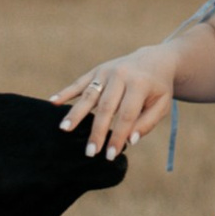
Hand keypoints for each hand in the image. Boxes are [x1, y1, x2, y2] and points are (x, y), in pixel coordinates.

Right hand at [52, 51, 176, 160]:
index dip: (118, 136)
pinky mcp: (97, 70)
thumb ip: (147, 123)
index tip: (110, 155)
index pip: (126, 115)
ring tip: (65, 129)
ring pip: (89, 94)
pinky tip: (53, 102)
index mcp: (140, 84)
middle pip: (106, 107)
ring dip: (76, 113)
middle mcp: (121, 75)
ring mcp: (107, 71)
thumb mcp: (161, 105)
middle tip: (90, 152)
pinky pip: (79, 82)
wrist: (154, 60)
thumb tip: (130, 140)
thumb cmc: (158, 88)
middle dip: (97, 131)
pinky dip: (66, 92)